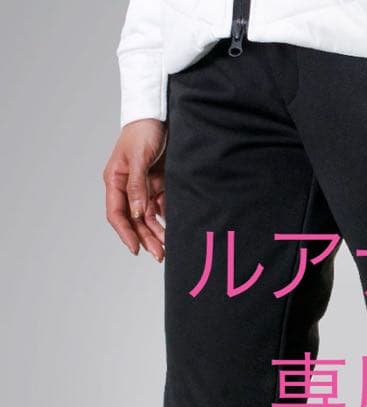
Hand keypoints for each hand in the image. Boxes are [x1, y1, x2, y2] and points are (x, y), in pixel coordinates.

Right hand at [103, 119, 167, 260]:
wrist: (160, 113)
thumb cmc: (144, 130)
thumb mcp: (138, 157)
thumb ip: (137, 186)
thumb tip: (137, 214)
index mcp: (115, 181)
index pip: (117, 214)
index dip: (126, 233)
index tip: (136, 249)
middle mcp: (127, 188)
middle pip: (134, 221)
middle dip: (145, 238)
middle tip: (159, 254)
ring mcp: (143, 188)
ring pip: (148, 218)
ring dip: (156, 233)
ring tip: (168, 248)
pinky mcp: (157, 185)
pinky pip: (160, 208)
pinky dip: (166, 220)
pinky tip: (174, 231)